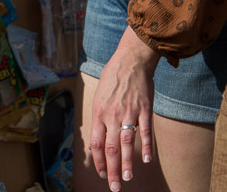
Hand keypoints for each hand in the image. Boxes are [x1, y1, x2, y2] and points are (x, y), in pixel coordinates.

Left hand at [90, 25, 160, 190]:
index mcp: (98, 113)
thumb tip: (99, 139)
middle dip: (111, 169)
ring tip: (126, 178)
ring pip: (126, 143)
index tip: (101, 173)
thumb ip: (100, 118)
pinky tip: (145, 160)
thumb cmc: (111, 79)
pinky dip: (145, 146)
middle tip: (113, 186)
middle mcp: (111, 115)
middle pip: (111, 148)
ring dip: (127, 163)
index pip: (96, 143)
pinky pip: (144, 131)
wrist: (129, 62)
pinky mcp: (143, 110)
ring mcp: (128, 113)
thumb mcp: (98, 98)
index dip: (98, 160)